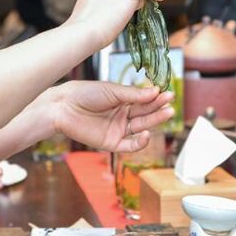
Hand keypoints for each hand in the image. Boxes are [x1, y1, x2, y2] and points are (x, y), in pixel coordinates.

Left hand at [50, 81, 174, 151]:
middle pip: (145, 114)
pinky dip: (140, 142)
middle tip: (171, 104)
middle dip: (158, 109)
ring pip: (141, 127)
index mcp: (122, 101)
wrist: (64, 106)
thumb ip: (134, 94)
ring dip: (154, 121)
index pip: (144, 101)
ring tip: (166, 113)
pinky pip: (129, 145)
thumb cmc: (85, 93)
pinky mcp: (111, 143)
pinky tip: (147, 134)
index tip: (167, 93)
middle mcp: (122, 116)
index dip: (156, 98)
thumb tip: (156, 91)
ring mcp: (117, 129)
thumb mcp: (112, 90)